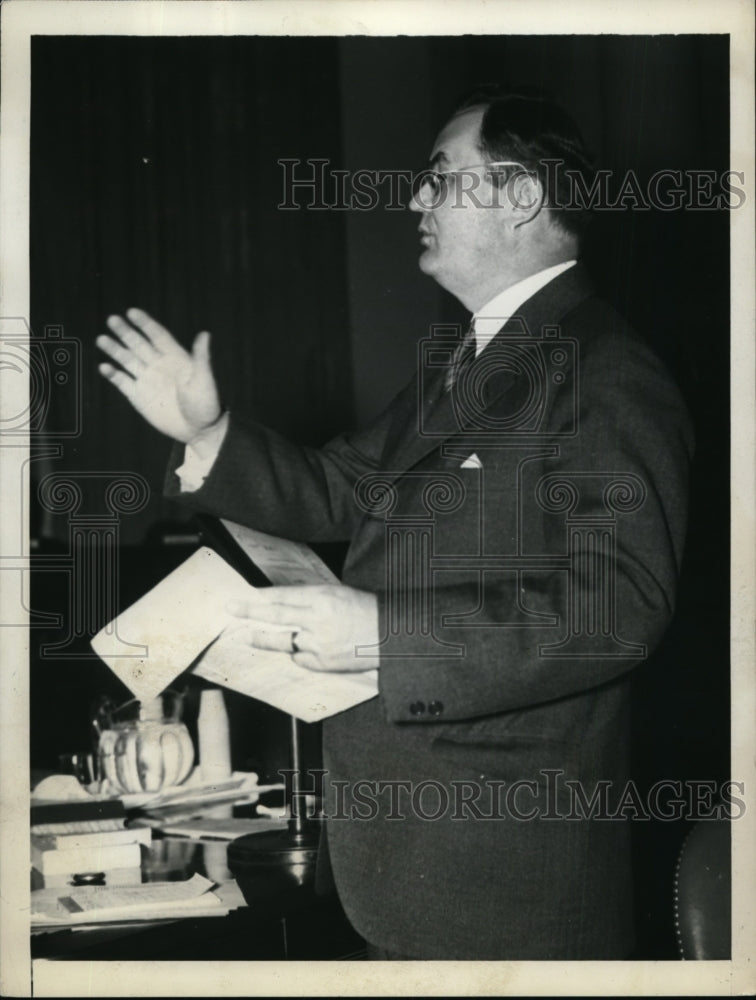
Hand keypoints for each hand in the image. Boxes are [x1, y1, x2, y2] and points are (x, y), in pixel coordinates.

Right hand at [97, 307, 221, 442]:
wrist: (198, 431)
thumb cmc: (206, 405)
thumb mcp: (205, 380)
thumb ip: (201, 358)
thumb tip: (205, 334)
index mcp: (176, 358)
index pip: (157, 336)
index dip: (145, 324)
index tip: (132, 312)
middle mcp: (159, 365)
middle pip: (139, 344)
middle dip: (125, 332)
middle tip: (112, 320)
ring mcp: (148, 380)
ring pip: (127, 360)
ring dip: (115, 350)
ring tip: (102, 339)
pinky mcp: (139, 396)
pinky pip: (123, 382)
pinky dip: (113, 374)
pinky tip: (104, 367)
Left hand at [226, 585, 380, 671]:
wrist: (391, 636)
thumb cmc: (367, 611)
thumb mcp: (340, 594)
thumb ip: (313, 598)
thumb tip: (286, 603)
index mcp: (323, 597)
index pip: (283, 596)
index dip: (262, 597)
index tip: (246, 595)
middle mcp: (318, 619)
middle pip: (276, 615)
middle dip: (250, 612)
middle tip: (231, 609)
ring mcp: (319, 643)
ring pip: (283, 641)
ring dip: (264, 639)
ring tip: (250, 636)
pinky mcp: (323, 663)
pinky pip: (300, 658)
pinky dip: (298, 653)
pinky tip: (303, 649)